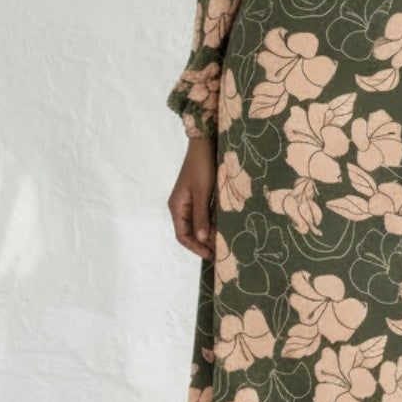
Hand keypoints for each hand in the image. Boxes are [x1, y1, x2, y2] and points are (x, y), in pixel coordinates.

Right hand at [168, 137, 215, 259]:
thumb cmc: (202, 167)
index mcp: (176, 207)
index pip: (182, 236)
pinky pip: (204, 214)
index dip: (196, 248)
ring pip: (198, 224)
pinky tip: (224, 228)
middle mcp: (180, 206)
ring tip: (224, 244)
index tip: (212, 256)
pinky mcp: (199, 195)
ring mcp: (189, 201)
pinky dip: (212, 223)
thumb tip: (202, 240)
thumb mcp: (202, 193)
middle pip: (189, 232)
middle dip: (204, 244)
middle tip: (221, 254)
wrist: (204, 144)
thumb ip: (201, 217)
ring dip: (209, 234)